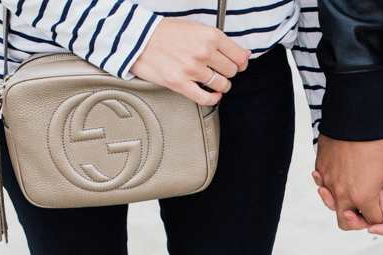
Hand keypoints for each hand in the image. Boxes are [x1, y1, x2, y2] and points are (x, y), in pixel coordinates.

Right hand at [131, 18, 250, 105]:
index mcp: (210, 36)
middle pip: (231, 72)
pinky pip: (205, 98)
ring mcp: (191, 69)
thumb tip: (245, 54)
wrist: (137, 38)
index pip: (238, 56)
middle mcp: (203, 52)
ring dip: (220, 86)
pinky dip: (212, 99)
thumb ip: (221, 42)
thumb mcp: (196, 28)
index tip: (237, 65)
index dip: (240, 63)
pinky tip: (212, 95)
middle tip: (219, 72)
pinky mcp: (180, 83)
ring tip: (213, 81)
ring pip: (221, 85)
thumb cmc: (165, 32)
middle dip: (228, 74)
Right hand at [313, 135, 382, 234]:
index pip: (373, 221)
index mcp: (362, 197)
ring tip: (355, 195)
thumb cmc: (378, 141)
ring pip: (332, 206)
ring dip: (343, 205)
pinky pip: (323, 187)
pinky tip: (341, 178)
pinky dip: (330, 188)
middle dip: (359, 222)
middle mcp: (341, 194)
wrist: (354, 114)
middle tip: (370, 210)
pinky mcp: (320, 168)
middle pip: (346, 223)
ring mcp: (328, 182)